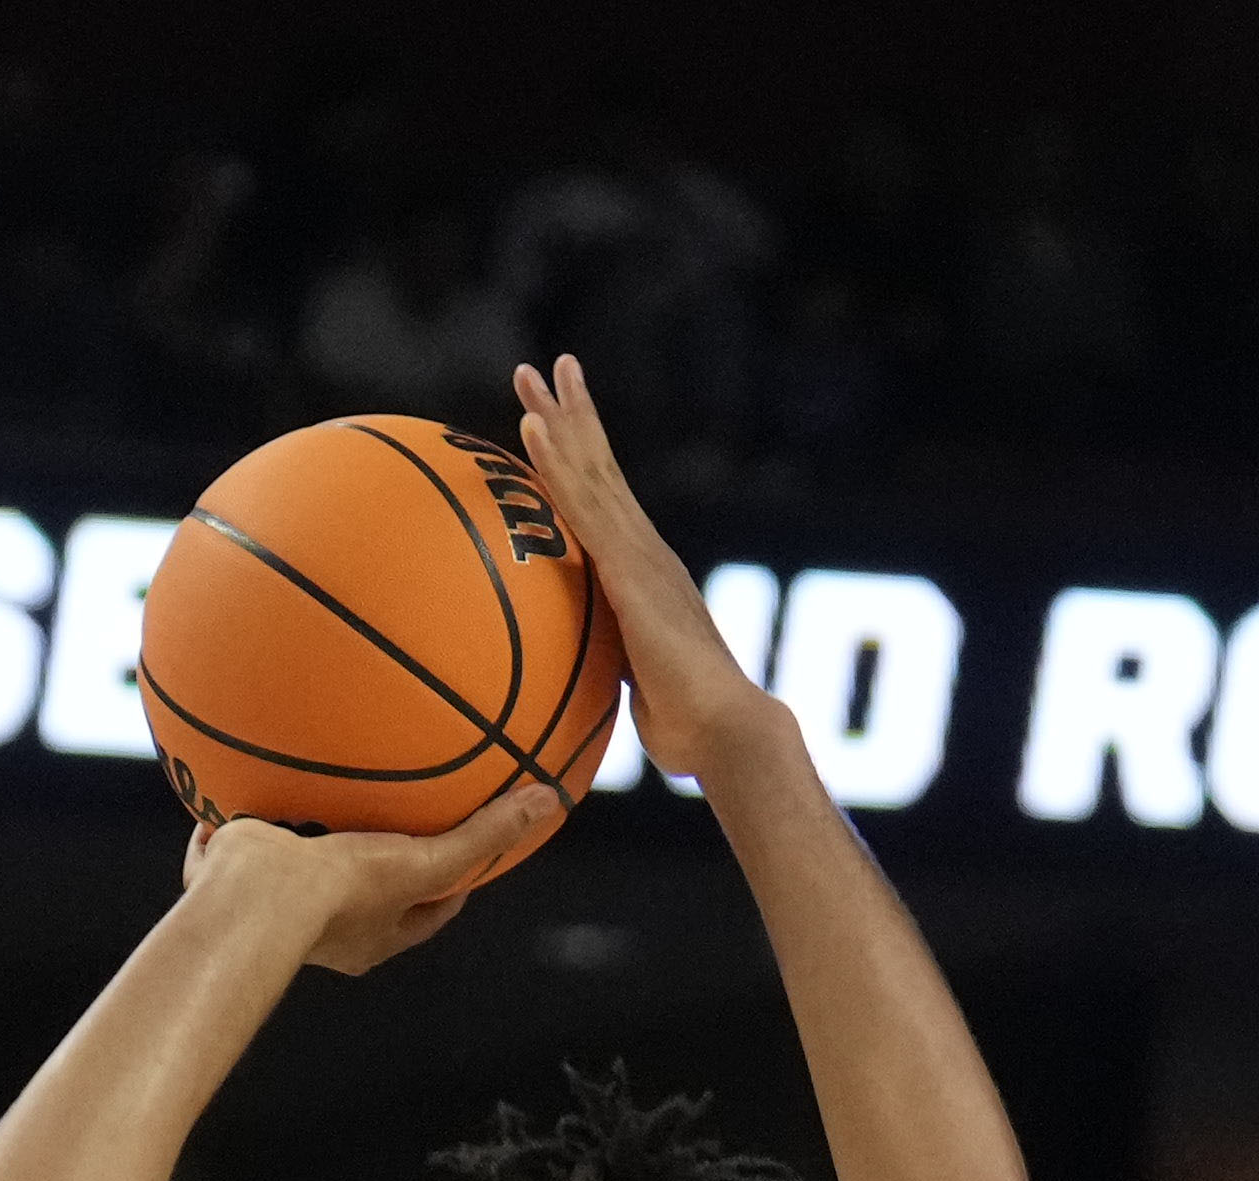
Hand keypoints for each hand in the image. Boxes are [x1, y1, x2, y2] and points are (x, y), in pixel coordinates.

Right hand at [182, 784, 555, 975]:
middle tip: (396, 823)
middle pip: (365, 892)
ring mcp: (276, 904)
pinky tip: (247, 777)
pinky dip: (242, 820)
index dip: (449, 886)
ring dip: (306, 838)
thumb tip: (549, 801)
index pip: (426, 913)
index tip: (465, 856)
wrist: (256, 898)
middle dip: (378, 861)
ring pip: (297, 868)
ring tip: (319, 794)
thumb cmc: (345, 893)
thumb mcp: (427, 862)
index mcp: (372, 936)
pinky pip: (237, 844)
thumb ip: (483, 835)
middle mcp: (325, 928)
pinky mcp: (232, 877)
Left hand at [510, 354, 792, 786]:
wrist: (726, 732)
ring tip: (532, 374)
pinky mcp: (629, 570)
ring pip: (590, 472)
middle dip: (573, 414)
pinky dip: (556, 463)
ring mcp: (639, 555)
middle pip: (601, 467)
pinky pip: (583, 507)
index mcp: (646, 575)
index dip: (584, 458)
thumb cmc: (689, 730)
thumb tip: (582, 686)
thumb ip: (613, 671)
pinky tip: (532, 428)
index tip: (558, 419)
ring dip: (559, 419)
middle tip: (544, 369)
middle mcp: (646, 552)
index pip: (607, 504)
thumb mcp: (635, 691)